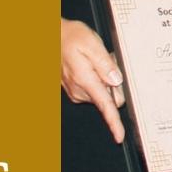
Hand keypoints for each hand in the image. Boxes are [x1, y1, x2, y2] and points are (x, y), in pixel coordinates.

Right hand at [60, 17, 125, 142]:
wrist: (52, 36)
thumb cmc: (70, 37)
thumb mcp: (91, 43)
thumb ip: (105, 63)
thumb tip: (116, 80)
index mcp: (85, 80)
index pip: (104, 105)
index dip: (114, 122)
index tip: (119, 136)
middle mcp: (79, 89)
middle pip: (109, 98)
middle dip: (114, 84)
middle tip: (108, 62)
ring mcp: (76, 91)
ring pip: (103, 93)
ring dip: (105, 79)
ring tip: (96, 60)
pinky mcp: (75, 89)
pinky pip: (95, 89)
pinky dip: (98, 78)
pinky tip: (92, 64)